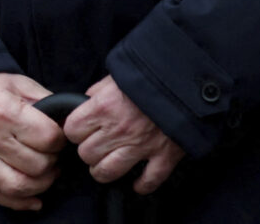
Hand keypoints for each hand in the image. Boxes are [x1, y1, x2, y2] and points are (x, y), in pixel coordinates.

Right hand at [0, 72, 65, 210]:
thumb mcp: (17, 82)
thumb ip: (44, 100)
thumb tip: (66, 121)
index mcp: (5, 112)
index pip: (47, 138)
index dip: (60, 139)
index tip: (57, 135)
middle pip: (37, 165)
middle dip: (52, 161)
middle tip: (51, 153)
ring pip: (18, 186)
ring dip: (40, 185)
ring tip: (45, 173)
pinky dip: (17, 203)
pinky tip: (32, 199)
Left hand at [64, 76, 184, 193]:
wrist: (187, 80)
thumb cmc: (150, 75)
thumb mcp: (116, 75)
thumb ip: (97, 91)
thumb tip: (85, 101)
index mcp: (104, 107)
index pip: (72, 131)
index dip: (75, 130)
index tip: (81, 129)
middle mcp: (119, 129)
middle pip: (86, 154)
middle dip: (88, 151)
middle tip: (95, 145)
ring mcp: (142, 145)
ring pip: (108, 172)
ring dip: (104, 171)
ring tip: (106, 165)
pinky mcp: (164, 156)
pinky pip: (149, 180)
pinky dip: (142, 185)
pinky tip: (137, 182)